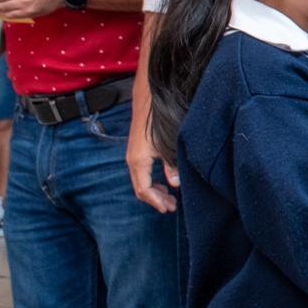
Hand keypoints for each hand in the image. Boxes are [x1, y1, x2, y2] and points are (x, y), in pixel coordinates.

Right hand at [126, 70, 177, 212]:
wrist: (149, 98)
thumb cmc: (159, 120)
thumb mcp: (169, 145)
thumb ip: (171, 165)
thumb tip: (174, 184)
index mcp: (138, 161)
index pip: (143, 190)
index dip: (156, 202)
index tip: (168, 209)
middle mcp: (133, 159)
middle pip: (141, 188)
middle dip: (156, 199)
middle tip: (172, 206)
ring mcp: (134, 154)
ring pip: (141, 180)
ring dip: (154, 190)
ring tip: (169, 197)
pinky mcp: (138, 148)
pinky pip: (142, 171)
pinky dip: (152, 180)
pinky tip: (164, 179)